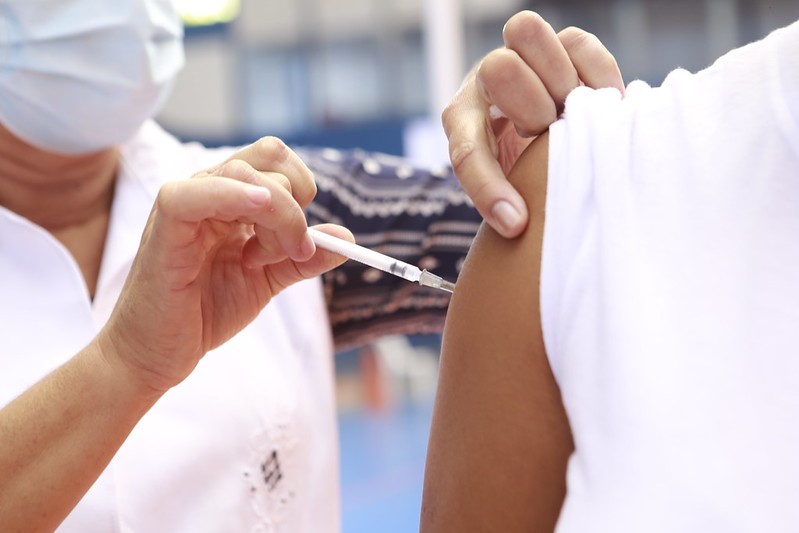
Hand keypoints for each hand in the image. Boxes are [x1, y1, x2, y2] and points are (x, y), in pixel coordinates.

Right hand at [98, 137, 352, 393]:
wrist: (158, 352)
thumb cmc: (206, 312)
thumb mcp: (267, 280)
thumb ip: (304, 258)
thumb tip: (347, 237)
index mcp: (231, 198)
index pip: (274, 158)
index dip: (301, 185)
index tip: (305, 232)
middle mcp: (209, 191)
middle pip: (268, 161)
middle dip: (293, 210)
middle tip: (291, 253)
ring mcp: (185, 204)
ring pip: (244, 173)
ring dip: (277, 215)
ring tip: (265, 260)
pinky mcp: (165, 226)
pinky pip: (194, 193)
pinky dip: (233, 195)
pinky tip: (257, 209)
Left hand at [443, 11, 623, 237]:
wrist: (548, 136)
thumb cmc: (523, 168)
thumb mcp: (509, 186)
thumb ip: (509, 196)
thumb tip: (518, 224)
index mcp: (463, 120)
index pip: (467, 152)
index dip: (490, 190)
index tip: (516, 224)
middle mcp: (486, 81)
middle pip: (499, 68)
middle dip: (532, 107)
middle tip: (548, 132)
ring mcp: (523, 57)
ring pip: (527, 33)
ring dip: (559, 81)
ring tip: (573, 113)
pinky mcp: (563, 46)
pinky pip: (577, 41)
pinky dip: (596, 74)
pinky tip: (603, 103)